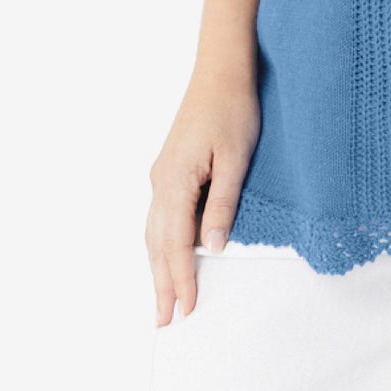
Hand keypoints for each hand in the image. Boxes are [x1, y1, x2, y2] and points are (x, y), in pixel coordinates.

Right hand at [143, 65, 260, 325]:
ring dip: (158, 266)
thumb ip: (223, 202)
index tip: (186, 310)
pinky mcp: (169, 167)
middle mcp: (161, 181)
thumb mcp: (236, 157)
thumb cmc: (233, 107)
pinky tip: (166, 254)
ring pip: (154, 231)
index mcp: (175, 181)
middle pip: (158, 243)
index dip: (182, 279)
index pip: (177, 243)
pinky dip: (161, 242)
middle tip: (164, 322)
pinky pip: (159, 216)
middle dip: (162, 283)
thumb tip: (213, 247)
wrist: (221, 68)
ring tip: (162, 299)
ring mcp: (162, 174)